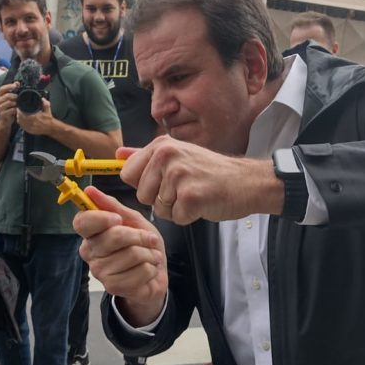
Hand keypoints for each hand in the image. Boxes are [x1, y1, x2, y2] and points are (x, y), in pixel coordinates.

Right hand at [0, 82, 18, 126]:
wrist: (5, 120)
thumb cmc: (8, 107)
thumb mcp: (10, 98)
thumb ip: (13, 90)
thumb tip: (17, 82)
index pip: (2, 88)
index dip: (9, 86)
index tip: (16, 85)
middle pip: (7, 95)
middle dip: (15, 96)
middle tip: (19, 98)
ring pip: (9, 102)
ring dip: (16, 103)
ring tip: (18, 104)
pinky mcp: (2, 114)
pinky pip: (11, 110)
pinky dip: (15, 109)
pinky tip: (16, 110)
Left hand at [16, 99, 54, 134]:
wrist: (51, 128)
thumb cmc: (49, 119)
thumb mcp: (48, 110)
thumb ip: (45, 104)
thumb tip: (42, 99)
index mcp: (34, 117)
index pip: (23, 114)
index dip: (19, 111)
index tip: (19, 108)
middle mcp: (31, 123)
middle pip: (20, 118)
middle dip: (18, 114)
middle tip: (18, 111)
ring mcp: (30, 127)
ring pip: (20, 123)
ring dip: (19, 119)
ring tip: (19, 115)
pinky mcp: (30, 131)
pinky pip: (23, 127)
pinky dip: (21, 124)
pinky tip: (21, 121)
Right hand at [74, 187, 166, 320]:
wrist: (155, 272)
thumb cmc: (142, 244)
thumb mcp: (133, 220)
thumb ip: (113, 206)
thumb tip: (90, 190)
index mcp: (91, 233)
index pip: (82, 222)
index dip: (101, 218)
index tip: (118, 219)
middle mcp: (90, 252)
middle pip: (114, 236)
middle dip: (140, 236)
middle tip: (149, 239)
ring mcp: (99, 271)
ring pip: (131, 254)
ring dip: (149, 254)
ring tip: (149, 256)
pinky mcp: (112, 287)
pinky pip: (139, 272)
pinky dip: (151, 269)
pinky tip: (148, 270)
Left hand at [121, 135, 283, 223]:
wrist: (246, 181)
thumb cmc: (211, 172)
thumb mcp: (178, 156)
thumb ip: (145, 157)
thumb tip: (117, 156)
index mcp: (161, 145)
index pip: (128, 174)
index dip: (145, 185)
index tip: (165, 182)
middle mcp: (167, 156)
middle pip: (141, 195)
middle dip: (160, 199)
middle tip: (185, 189)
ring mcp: (179, 175)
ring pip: (158, 208)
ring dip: (176, 209)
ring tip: (195, 194)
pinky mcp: (191, 196)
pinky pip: (175, 218)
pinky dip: (188, 217)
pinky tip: (202, 203)